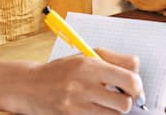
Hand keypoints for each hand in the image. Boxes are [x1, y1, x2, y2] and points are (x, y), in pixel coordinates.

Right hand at [16, 48, 144, 114]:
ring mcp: (76, 105)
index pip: (130, 78)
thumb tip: (137, 71)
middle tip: (119, 98)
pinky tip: (92, 110)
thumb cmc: (61, 71)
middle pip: (125, 102)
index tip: (133, 88)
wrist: (28, 86)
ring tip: (103, 103)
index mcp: (90, 65)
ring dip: (113, 111)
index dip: (137, 86)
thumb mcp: (85, 57)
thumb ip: (113, 60)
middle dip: (126, 102)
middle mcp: (83, 85)